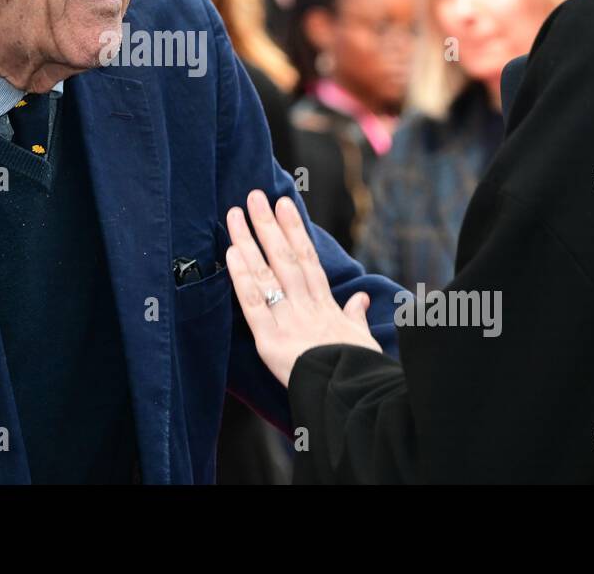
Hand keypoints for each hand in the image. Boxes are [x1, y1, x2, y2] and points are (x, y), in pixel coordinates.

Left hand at [225, 189, 381, 387]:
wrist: (355, 397)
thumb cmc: (358, 371)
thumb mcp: (362, 340)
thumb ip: (355, 316)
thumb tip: (360, 299)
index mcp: (325, 306)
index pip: (307, 259)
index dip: (294, 230)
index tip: (284, 204)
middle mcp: (306, 306)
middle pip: (284, 257)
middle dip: (268, 225)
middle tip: (254, 196)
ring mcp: (288, 321)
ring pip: (266, 274)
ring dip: (249, 241)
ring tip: (235, 214)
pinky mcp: (271, 341)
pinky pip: (253, 304)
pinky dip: (241, 279)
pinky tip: (232, 254)